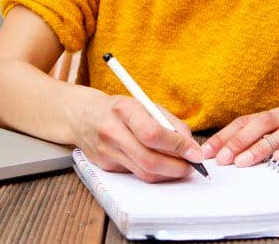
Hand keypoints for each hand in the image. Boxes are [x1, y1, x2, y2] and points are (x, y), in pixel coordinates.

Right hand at [72, 92, 204, 182]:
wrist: (83, 116)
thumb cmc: (120, 109)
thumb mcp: (144, 104)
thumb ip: (169, 122)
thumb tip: (191, 146)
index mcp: (124, 110)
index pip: (153, 133)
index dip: (178, 146)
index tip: (195, 152)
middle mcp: (112, 131)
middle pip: (149, 159)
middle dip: (176, 167)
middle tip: (192, 166)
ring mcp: (106, 152)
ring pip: (144, 173)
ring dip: (168, 174)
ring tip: (181, 168)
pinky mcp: (105, 167)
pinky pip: (136, 175)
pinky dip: (154, 173)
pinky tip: (162, 167)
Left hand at [200, 106, 278, 166]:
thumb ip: (264, 139)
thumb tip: (232, 153)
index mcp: (276, 115)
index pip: (245, 122)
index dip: (226, 135)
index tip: (209, 150)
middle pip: (259, 124)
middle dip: (238, 141)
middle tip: (222, 158)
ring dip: (260, 148)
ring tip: (244, 161)